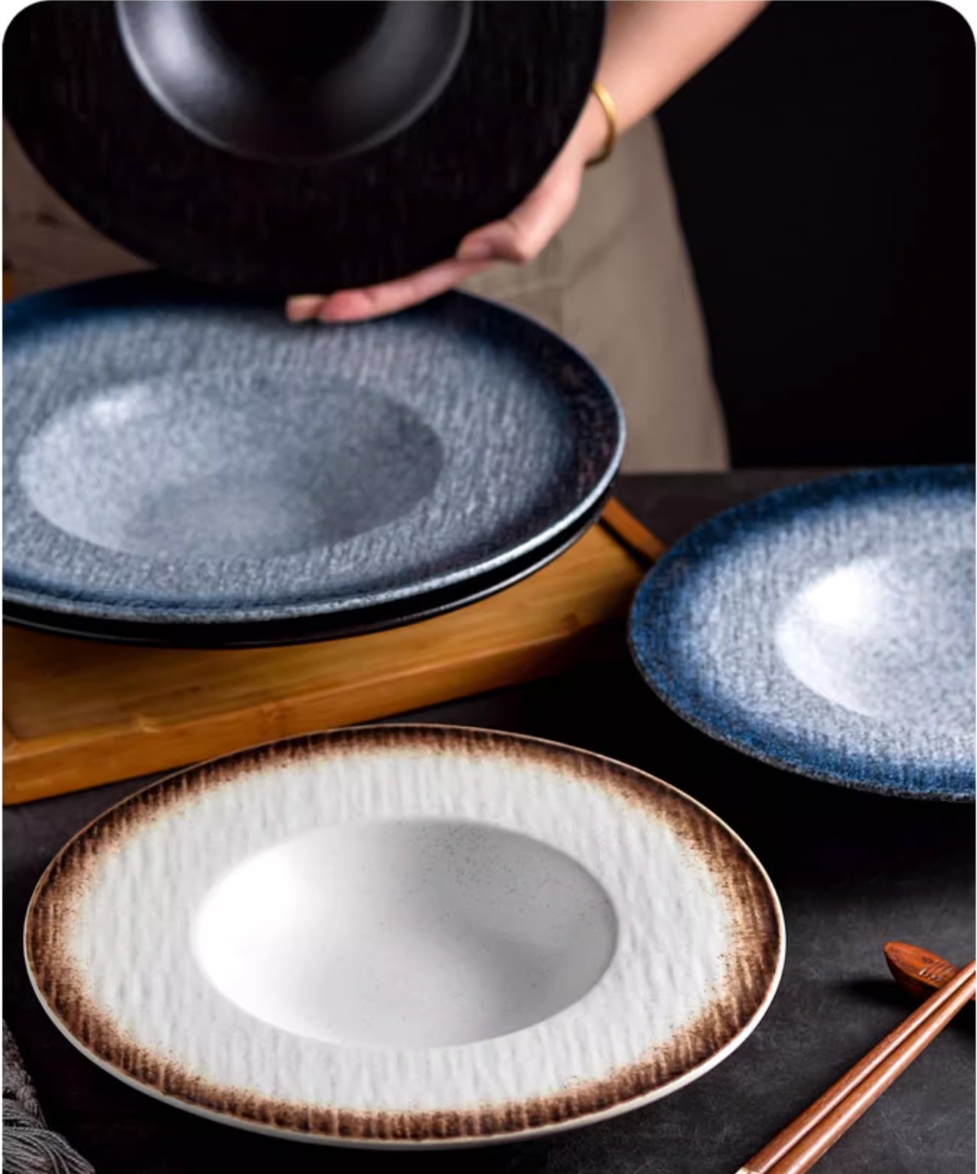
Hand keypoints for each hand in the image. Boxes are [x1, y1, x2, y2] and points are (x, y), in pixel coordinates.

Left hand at [286, 98, 603, 323]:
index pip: (410, 284)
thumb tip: (474, 249)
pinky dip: (348, 221)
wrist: (558, 117)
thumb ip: (524, 234)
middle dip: (338, 292)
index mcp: (464, 251)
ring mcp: (425, 211)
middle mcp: (438, 236)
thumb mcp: (552, 201)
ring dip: (335, 263)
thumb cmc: (554, 163)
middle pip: (382, 273)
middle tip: (293, 308)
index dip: (372, 300)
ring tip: (292, 281)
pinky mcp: (416, 180)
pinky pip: (378, 208)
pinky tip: (318, 229)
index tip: (330, 309)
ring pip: (374, 244)